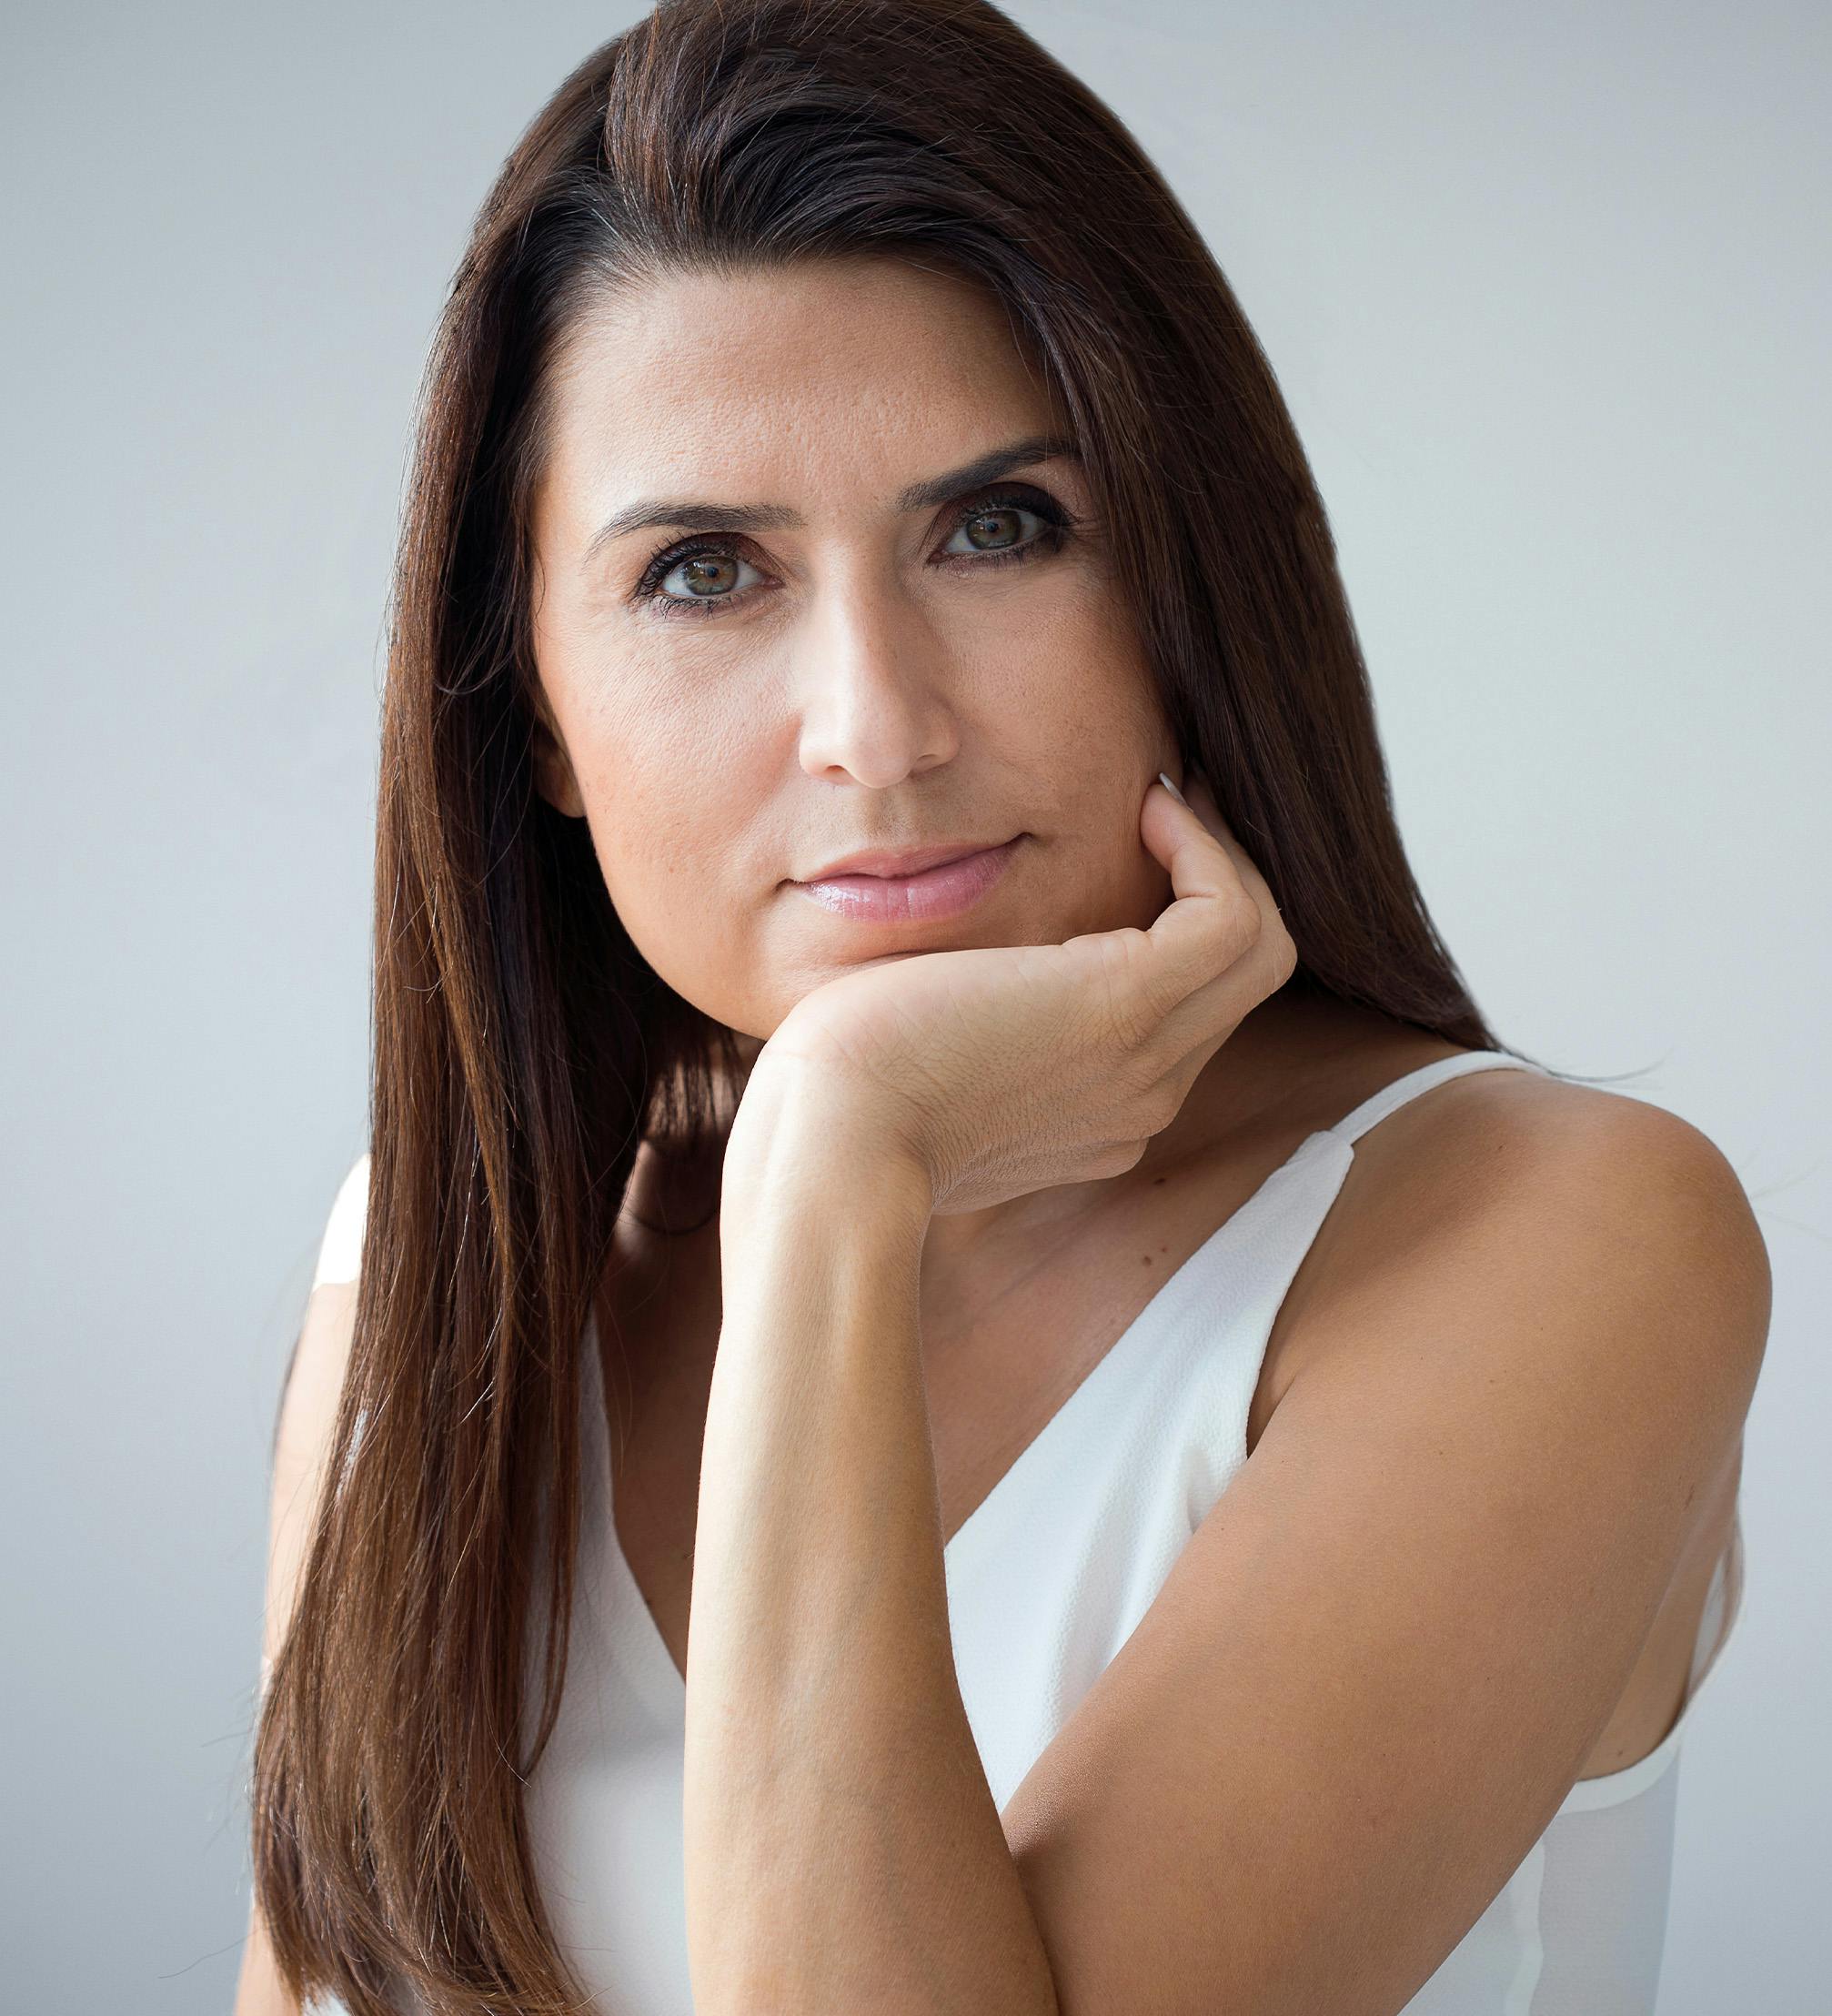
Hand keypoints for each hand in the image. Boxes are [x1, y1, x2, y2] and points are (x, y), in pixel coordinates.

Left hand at [735, 770, 1297, 1216]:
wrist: (829, 1144)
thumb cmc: (837, 1104)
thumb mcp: (917, 1074)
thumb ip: (963, 1046)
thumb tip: (957, 993)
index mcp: (1098, 1116)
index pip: (1185, 1016)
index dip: (1174, 923)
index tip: (1129, 849)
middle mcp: (1142, 1096)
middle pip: (1244, 980)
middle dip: (1221, 879)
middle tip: (1170, 808)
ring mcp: (1145, 1059)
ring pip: (1259, 949)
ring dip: (1225, 856)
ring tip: (1162, 799)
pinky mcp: (1125, 1005)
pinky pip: (1229, 918)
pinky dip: (1206, 851)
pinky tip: (1148, 807)